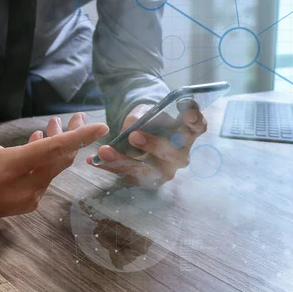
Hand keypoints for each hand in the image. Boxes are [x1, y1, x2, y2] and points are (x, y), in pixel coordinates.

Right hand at [0, 90, 108, 220]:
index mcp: (7, 168)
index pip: (51, 150)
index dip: (78, 137)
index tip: (101, 127)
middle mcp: (22, 187)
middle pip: (60, 158)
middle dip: (73, 136)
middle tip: (79, 117)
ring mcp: (26, 199)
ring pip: (55, 168)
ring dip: (59, 146)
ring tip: (54, 124)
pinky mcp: (27, 204)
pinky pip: (47, 177)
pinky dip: (49, 160)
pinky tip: (40, 142)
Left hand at [87, 102, 206, 185]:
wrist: (140, 132)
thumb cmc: (149, 120)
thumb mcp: (144, 112)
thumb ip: (140, 117)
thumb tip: (131, 128)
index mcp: (187, 131)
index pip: (198, 126)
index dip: (195, 120)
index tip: (185, 112)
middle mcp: (181, 153)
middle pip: (174, 153)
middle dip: (153, 145)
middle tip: (133, 136)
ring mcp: (166, 169)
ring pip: (149, 169)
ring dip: (125, 160)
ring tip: (104, 151)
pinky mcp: (149, 179)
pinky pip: (130, 175)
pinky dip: (111, 166)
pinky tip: (94, 161)